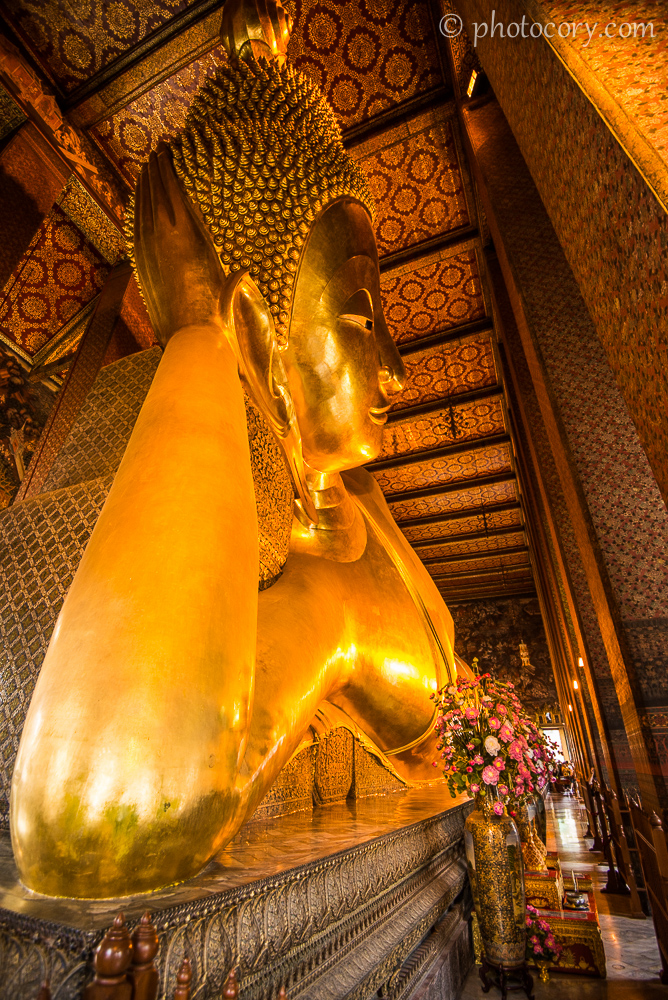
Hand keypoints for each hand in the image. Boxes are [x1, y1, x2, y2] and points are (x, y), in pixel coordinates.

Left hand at [133, 142, 225, 345]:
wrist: (191, 334)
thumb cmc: (215, 311)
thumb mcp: (226, 289)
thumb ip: (232, 279)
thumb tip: (245, 270)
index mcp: (188, 236)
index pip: (174, 192)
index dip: (169, 169)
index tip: (168, 150)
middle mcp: (166, 239)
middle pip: (156, 194)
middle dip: (156, 170)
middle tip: (158, 149)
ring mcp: (151, 249)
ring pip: (143, 207)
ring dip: (144, 185)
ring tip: (147, 166)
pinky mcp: (143, 260)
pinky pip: (137, 226)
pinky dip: (138, 208)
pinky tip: (138, 200)